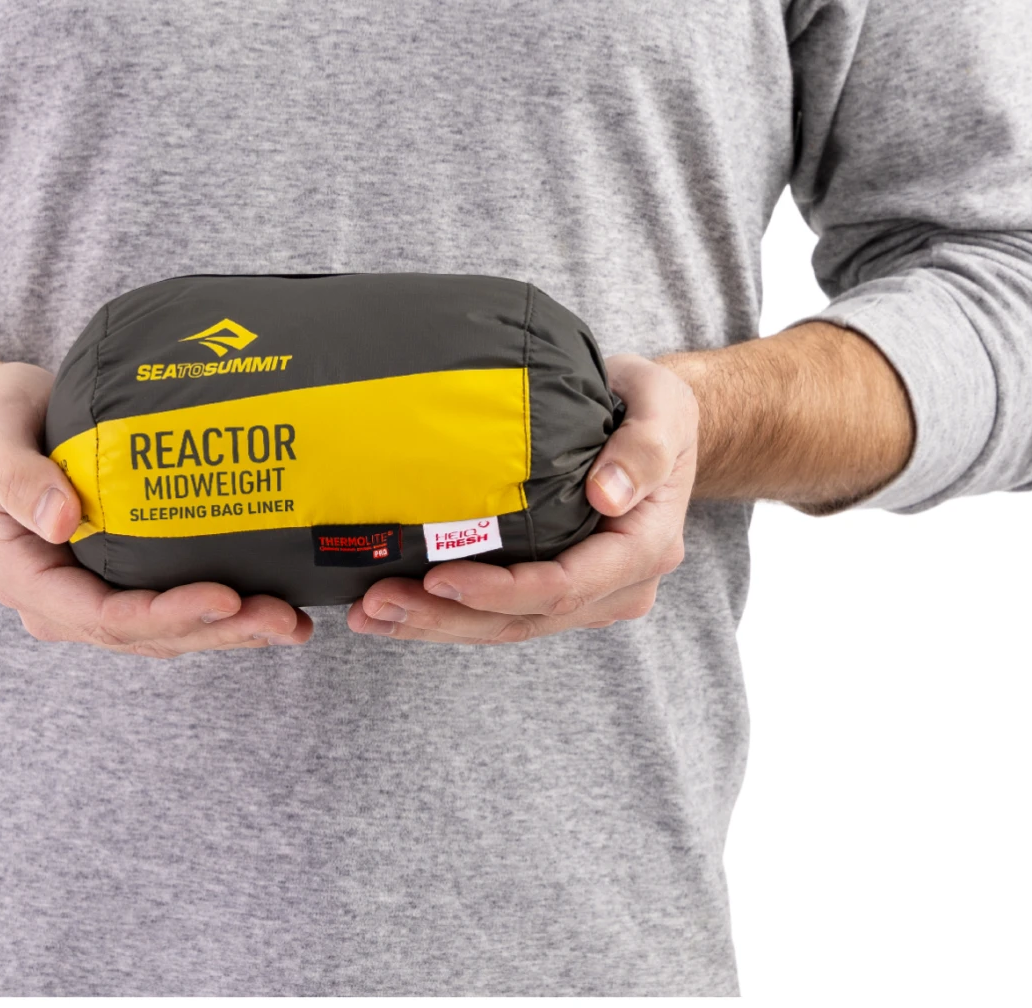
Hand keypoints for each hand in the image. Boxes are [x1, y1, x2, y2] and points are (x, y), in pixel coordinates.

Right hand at [0, 361, 314, 657]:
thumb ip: (20, 478)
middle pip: (147, 635)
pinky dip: (223, 611)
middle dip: (219, 631)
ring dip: (231, 631)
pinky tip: (272, 602)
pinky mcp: (122, 576)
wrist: (0, 416)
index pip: (104, 616)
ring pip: (168, 631)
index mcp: (28, 580)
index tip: (226, 597)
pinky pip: (175, 605)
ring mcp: (93, 593)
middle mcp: (63, 601)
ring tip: (292, 623)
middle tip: (283, 619)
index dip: (168, 614)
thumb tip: (61, 522)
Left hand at [345, 353, 696, 643]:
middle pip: (524, 620)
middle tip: (375, 606)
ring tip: (369, 614)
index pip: (564, 587)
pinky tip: (396, 607)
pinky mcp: (559, 586)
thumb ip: (643, 450)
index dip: (498, 591)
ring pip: (507, 626)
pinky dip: (449, 612)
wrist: (655, 421)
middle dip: (446, 618)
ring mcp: (588, 593)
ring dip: (436, 624)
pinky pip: (502, 611)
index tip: (437, 577)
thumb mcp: (662, 407)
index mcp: (643, 548)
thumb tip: (608, 496)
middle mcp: (618, 585)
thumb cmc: (653, 405)